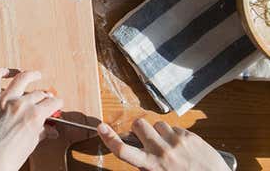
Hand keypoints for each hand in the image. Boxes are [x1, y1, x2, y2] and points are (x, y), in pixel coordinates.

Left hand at [0, 68, 62, 170]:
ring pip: (21, 79)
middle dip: (45, 95)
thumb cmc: (10, 157)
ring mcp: (4, 100)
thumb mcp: (31, 143)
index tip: (57, 103)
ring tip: (34, 74)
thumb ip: (41, 132)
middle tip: (46, 97)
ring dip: (30, 75)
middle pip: (38, 93)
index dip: (57, 103)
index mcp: (34, 115)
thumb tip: (51, 131)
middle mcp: (21, 104)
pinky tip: (5, 71)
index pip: (52, 103)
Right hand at [98, 119, 230, 170]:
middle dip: (139, 129)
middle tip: (146, 138)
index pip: (124, 151)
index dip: (109, 138)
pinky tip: (182, 147)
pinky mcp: (189, 136)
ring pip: (157, 124)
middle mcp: (162, 152)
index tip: (101, 128)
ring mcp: (176, 142)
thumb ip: (147, 165)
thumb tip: (138, 152)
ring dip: (159, 132)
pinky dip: (174, 135)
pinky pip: (174, 127)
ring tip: (169, 145)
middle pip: (139, 125)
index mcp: (152, 166)